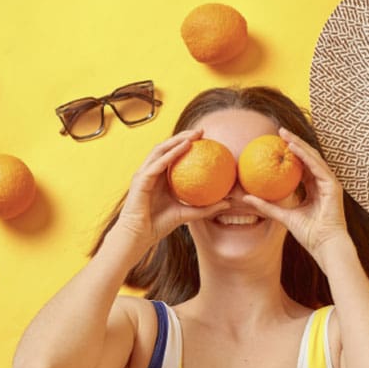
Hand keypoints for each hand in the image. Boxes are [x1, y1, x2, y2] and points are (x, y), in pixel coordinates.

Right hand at [115, 129, 229, 249]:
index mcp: (159, 177)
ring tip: (194, 135)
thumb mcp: (188, 214)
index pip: (172, 155)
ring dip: (177, 140)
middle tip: (202, 131)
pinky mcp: (141, 180)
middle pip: (166, 147)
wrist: (139, 236)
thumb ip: (206, 208)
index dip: (187, 144)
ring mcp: (144, 175)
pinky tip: (184, 147)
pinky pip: (157, 164)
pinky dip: (170, 154)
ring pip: (160, 150)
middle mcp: (151, 172)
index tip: (205, 139)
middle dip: (183, 136)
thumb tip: (229, 203)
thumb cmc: (159, 225)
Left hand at [242, 127, 348, 256]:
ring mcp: (329, 183)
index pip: (302, 166)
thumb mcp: (283, 216)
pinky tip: (293, 147)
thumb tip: (246, 198)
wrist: (324, 245)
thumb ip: (266, 206)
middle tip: (279, 131)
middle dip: (294, 143)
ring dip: (298, 144)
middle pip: (308, 157)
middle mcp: (323, 182)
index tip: (276, 143)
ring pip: (313, 157)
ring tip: (284, 134)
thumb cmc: (308, 234)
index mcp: (314, 188)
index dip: (290, 153)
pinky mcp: (333, 186)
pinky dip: (305, 156)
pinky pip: (317, 166)